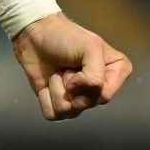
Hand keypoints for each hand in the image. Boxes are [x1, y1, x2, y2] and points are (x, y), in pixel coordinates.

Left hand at [12, 14, 132, 120]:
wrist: (34, 35)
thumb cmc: (65, 37)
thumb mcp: (91, 47)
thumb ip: (96, 74)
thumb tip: (81, 93)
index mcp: (115, 74)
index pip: (104, 96)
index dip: (87, 83)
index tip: (79, 64)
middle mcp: (99, 90)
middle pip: (86, 105)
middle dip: (70, 84)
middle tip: (66, 67)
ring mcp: (78, 98)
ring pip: (69, 111)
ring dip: (56, 89)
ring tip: (57, 72)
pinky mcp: (57, 104)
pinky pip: (52, 115)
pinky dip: (45, 98)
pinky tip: (46, 84)